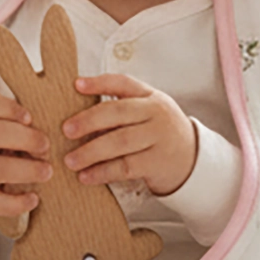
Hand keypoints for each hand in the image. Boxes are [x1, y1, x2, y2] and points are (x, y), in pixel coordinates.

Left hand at [61, 74, 197, 196]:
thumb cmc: (159, 132)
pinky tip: (86, 176)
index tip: (76, 85)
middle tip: (66, 130)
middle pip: (119, 112)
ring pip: (120, 142)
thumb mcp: (148, 111)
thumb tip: (78, 113)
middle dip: (89, 120)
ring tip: (70, 160)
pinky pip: (125, 167)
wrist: (193, 158)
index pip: (123, 83)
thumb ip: (122, 107)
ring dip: (91, 151)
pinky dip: (103, 172)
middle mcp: (156, 113)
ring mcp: (159, 138)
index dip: (100, 83)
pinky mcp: (157, 163)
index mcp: (150, 96)